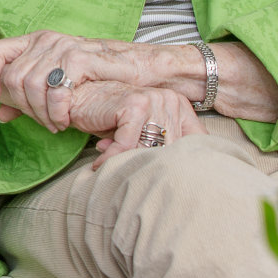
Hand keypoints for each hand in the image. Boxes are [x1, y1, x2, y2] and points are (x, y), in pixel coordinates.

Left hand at [0, 30, 164, 131]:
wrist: (138, 69)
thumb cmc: (98, 78)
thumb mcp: (58, 84)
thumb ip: (28, 97)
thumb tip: (0, 114)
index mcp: (36, 41)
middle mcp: (46, 39)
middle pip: (13, 76)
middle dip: (24, 108)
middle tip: (43, 123)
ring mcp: (62, 46)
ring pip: (31, 85)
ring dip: (41, 114)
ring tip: (56, 125)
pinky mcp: (79, 57)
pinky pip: (55, 90)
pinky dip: (57, 112)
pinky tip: (65, 120)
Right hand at [67, 82, 204, 169]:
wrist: (82, 96)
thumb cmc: (112, 117)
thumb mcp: (142, 132)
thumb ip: (161, 146)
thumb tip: (182, 177)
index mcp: (179, 105)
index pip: (194, 140)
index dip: (185, 162)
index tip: (174, 181)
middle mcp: (170, 100)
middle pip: (170, 148)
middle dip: (149, 165)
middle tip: (134, 178)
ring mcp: (154, 100)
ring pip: (149, 148)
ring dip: (129, 163)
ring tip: (114, 170)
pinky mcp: (135, 105)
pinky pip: (128, 144)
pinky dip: (112, 157)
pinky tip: (100, 164)